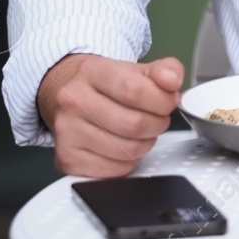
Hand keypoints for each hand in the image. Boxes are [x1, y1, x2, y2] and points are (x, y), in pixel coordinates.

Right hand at [37, 53, 183, 176]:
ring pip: (126, 150)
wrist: (74, 97)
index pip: (135, 90)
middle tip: (158, 119)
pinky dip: (129, 162)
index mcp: (92, 72)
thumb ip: (165, 70)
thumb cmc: (109, 86)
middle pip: (133, 124)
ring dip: (145, 144)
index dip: (162, 101)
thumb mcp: (138, 69)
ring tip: (142, 132)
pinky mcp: (67, 157)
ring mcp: (66, 131)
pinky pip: (114, 170)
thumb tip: (172, 80)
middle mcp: (72, 101)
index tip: (169, 102)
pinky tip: (124, 146)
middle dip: (157, 125)